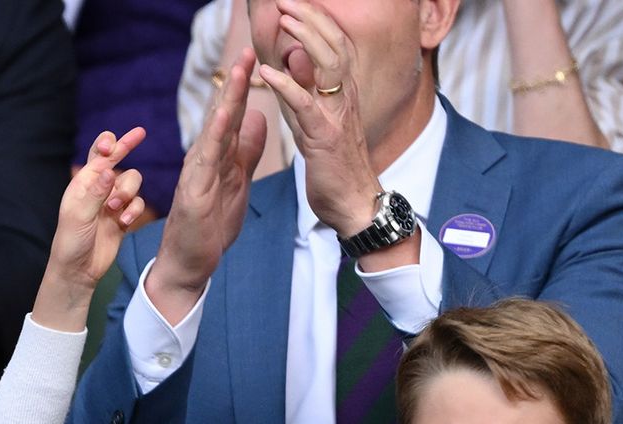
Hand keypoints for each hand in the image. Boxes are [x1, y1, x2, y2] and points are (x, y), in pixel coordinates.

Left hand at [34, 128, 147, 331]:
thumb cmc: (71, 242)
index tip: (114, 143)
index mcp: (82, 183)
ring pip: (131, 182)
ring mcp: (112, 202)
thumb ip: (95, 192)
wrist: (79, 271)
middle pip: (119, 160)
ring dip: (128, 192)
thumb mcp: (79, 216)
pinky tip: (125, 221)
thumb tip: (110, 169)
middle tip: (140, 133)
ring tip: (116, 208)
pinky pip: (137, 203)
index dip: (108, 143)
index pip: (97, 155)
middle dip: (127, 148)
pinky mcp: (123, 217)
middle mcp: (98, 188)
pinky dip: (134, 209)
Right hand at [148, 48, 267, 324]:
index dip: (244, 88)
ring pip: (212, 134)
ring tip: (238, 76)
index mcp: (217, 157)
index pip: (232, 116)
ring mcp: (196, 176)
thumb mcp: (237, 182)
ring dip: (226, 104)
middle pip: (221, 116)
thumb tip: (257, 117)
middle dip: (235, 84)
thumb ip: (245, 151)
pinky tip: (222, 123)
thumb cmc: (210, 225)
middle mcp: (204, 160)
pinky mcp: (193, 195)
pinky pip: (204, 164)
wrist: (190, 263)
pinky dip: (212, 141)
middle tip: (248, 52)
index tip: (256, 59)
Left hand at [255, 0, 381, 237]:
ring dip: (303, 38)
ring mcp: (337, 115)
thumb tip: (298, 59)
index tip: (294, 4)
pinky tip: (267, 72)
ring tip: (281, 20)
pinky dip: (286, 85)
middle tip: (285, 1)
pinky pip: (305, 105)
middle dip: (311, 18)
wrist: (356, 204)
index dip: (316, 21)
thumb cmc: (336, 167)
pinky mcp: (325, 137)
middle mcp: (345, 97)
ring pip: (327, 65)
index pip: (335, 45)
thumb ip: (309, 91)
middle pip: (334, 44)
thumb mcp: (320, 122)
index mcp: (344, 93)